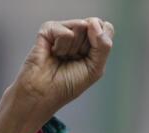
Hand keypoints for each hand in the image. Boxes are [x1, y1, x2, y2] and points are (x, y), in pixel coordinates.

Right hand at [0, 17, 113, 132]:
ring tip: (61, 57)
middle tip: (72, 60)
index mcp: (91, 44)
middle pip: (93, 26)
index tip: (89, 58)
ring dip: (72, 49)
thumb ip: (104, 45)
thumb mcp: (95, 68)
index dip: (100, 41)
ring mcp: (63, 30)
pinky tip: (53, 53)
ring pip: (80, 26)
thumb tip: (94, 23)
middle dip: (86, 47)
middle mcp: (78, 35)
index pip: (105, 28)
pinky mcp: (48, 30)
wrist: (43, 93)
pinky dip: (61, 46)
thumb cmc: (67, 85)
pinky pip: (65, 30)